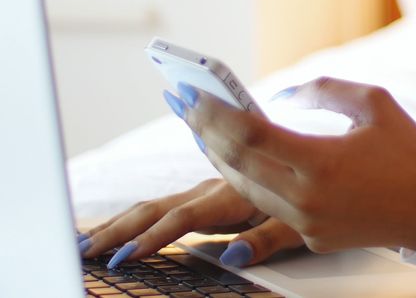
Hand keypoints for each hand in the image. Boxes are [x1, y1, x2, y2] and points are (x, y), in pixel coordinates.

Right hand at [80, 178, 303, 268]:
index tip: (125, 256)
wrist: (323, 168)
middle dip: (119, 230)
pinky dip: (137, 218)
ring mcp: (208, 191)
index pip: (185, 217)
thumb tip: (234, 256)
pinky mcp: (207, 195)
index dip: (155, 237)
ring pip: (156, 205)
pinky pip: (166, 206)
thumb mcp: (300, 224)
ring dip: (120, 223)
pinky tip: (117, 229)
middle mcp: (215, 189)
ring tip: (86, 242)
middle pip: (158, 209)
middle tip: (83, 250)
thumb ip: (269, 240)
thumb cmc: (314, 200)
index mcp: (234, 195)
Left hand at [176, 77, 415, 253]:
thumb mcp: (375, 104)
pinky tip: (235, 160)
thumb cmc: (410, 152)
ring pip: (243, 189)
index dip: (216, 111)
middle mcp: (307, 197)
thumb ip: (324, 90)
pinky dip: (245, 180)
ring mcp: (306, 223)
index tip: (194, 91)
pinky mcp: (310, 237)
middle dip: (204, 130)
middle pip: (236, 163)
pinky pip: (266, 206)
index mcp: (323, 162)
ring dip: (218, 157)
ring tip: (201, 128)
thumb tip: (280, 96)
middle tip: (184, 104)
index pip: (251, 134)